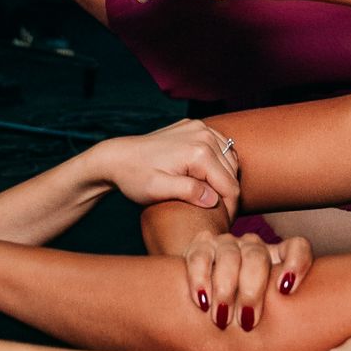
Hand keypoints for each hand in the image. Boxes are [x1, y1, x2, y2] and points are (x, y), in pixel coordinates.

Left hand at [87, 120, 241, 215]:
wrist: (117, 156)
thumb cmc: (134, 176)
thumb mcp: (158, 190)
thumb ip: (188, 192)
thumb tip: (214, 199)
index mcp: (199, 152)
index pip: (230, 186)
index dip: (230, 209)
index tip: (223, 224)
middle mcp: (204, 135)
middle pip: (232, 173)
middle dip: (228, 195)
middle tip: (218, 215)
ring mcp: (200, 128)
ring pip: (230, 158)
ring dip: (225, 178)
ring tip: (213, 198)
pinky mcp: (195, 127)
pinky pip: (220, 146)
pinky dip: (219, 162)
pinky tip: (207, 177)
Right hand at [180, 228, 313, 330]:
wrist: (205, 294)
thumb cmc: (245, 310)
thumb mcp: (268, 311)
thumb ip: (282, 317)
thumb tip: (300, 349)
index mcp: (278, 257)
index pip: (296, 247)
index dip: (296, 263)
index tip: (286, 291)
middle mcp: (253, 247)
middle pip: (257, 257)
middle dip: (251, 291)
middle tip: (247, 322)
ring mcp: (226, 244)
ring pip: (229, 256)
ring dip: (225, 290)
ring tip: (222, 319)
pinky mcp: (200, 247)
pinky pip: (200, 257)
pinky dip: (200, 280)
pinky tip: (203, 303)